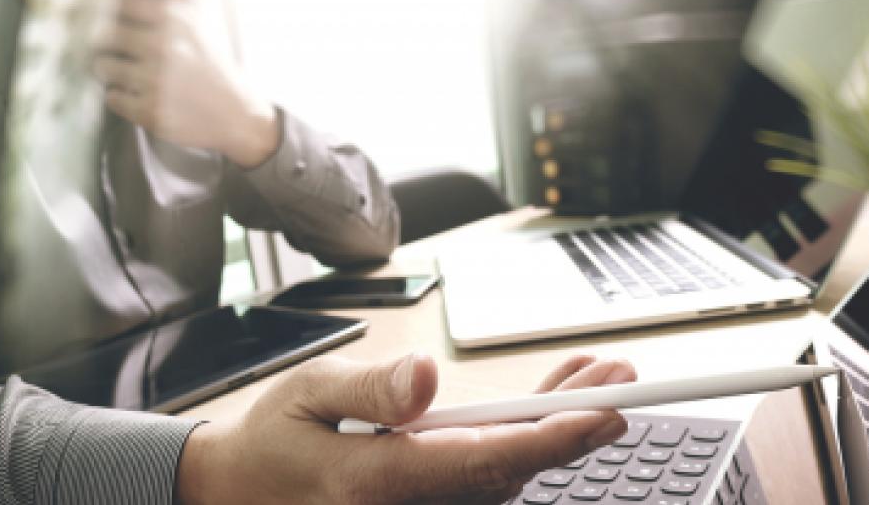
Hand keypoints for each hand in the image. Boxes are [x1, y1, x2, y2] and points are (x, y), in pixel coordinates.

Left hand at [91, 0, 278, 167]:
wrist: (239, 117)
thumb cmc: (213, 72)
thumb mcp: (195, 30)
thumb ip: (161, 12)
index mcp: (175, 21)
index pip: (120, 5)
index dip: (110, 17)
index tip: (112, 27)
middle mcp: (163, 46)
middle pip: (103, 36)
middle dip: (104, 47)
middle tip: (115, 55)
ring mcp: (154, 80)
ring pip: (103, 67)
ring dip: (111, 73)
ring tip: (131, 78)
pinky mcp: (149, 110)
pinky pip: (112, 97)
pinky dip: (121, 99)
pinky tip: (140, 98)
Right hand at [176, 353, 637, 504]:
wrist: (247, 494)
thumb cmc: (276, 439)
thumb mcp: (306, 393)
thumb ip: (369, 388)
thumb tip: (425, 378)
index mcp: (379, 481)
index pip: (483, 462)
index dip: (552, 439)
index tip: (606, 411)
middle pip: (513, 470)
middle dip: (574, 423)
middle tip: (622, 377)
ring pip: (510, 475)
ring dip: (557, 427)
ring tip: (599, 375)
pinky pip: (492, 477)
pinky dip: (527, 440)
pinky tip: (551, 405)